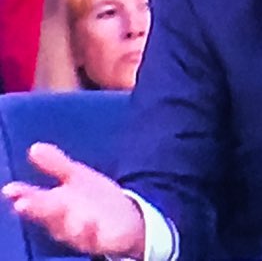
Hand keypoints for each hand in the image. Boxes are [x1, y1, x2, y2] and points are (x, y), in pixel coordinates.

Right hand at [2, 143, 144, 258]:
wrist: (123, 221)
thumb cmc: (92, 198)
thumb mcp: (76, 176)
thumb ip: (56, 164)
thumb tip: (34, 147)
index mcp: (54, 204)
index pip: (34, 199)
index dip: (22, 195)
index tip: (10, 190)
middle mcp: (63, 221)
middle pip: (47, 215)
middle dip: (36, 208)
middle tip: (23, 203)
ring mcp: (80, 233)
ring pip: (68, 230)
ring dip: (63, 221)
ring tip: (60, 208)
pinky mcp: (100, 241)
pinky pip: (94, 239)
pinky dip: (91, 231)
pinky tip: (92, 223)